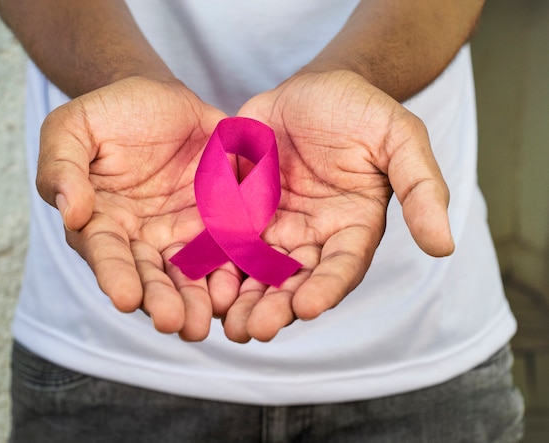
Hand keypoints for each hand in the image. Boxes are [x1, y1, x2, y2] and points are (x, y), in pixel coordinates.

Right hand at [36, 77, 229, 340]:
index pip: (106, 254)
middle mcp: (142, 239)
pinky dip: (233, 269)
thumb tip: (72, 213)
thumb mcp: (72, 129)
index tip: (124, 298)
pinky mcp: (218, 221)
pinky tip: (239, 290)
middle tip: (175, 324)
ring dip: (197, 300)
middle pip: (151, 276)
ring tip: (205, 323)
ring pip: (190, 274)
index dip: (114, 276)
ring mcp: (182, 233)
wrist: (159, 99)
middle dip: (162, 301)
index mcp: (102, 223)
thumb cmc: (109, 115)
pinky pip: (228, 248)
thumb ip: (62, 168)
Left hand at [224, 70, 453, 341]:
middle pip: (294, 281)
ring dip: (240, 298)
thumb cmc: (362, 111)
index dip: (326, 287)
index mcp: (353, 227)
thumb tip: (444, 246)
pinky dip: (213, 262)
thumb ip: (421, 188)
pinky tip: (196, 279)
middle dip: (274, 307)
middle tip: (253, 330)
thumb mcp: (400, 138)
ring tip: (223, 321)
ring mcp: (275, 227)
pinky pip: (225, 240)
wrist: (314, 90)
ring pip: (255, 271)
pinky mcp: (241, 211)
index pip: (342, 266)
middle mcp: (313, 236)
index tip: (308, 306)